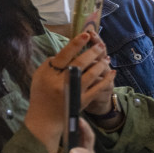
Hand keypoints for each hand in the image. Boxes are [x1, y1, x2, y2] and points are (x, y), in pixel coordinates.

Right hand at [24, 33, 114, 149]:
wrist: (46, 117)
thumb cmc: (42, 93)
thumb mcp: (40, 76)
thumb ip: (51, 63)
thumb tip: (69, 50)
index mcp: (49, 74)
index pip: (64, 55)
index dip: (76, 44)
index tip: (85, 34)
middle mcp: (62, 82)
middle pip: (80, 63)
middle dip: (93, 52)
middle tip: (100, 45)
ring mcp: (74, 91)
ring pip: (92, 74)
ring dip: (102, 64)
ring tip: (106, 57)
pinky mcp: (84, 100)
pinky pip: (99, 87)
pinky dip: (107, 79)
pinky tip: (113, 72)